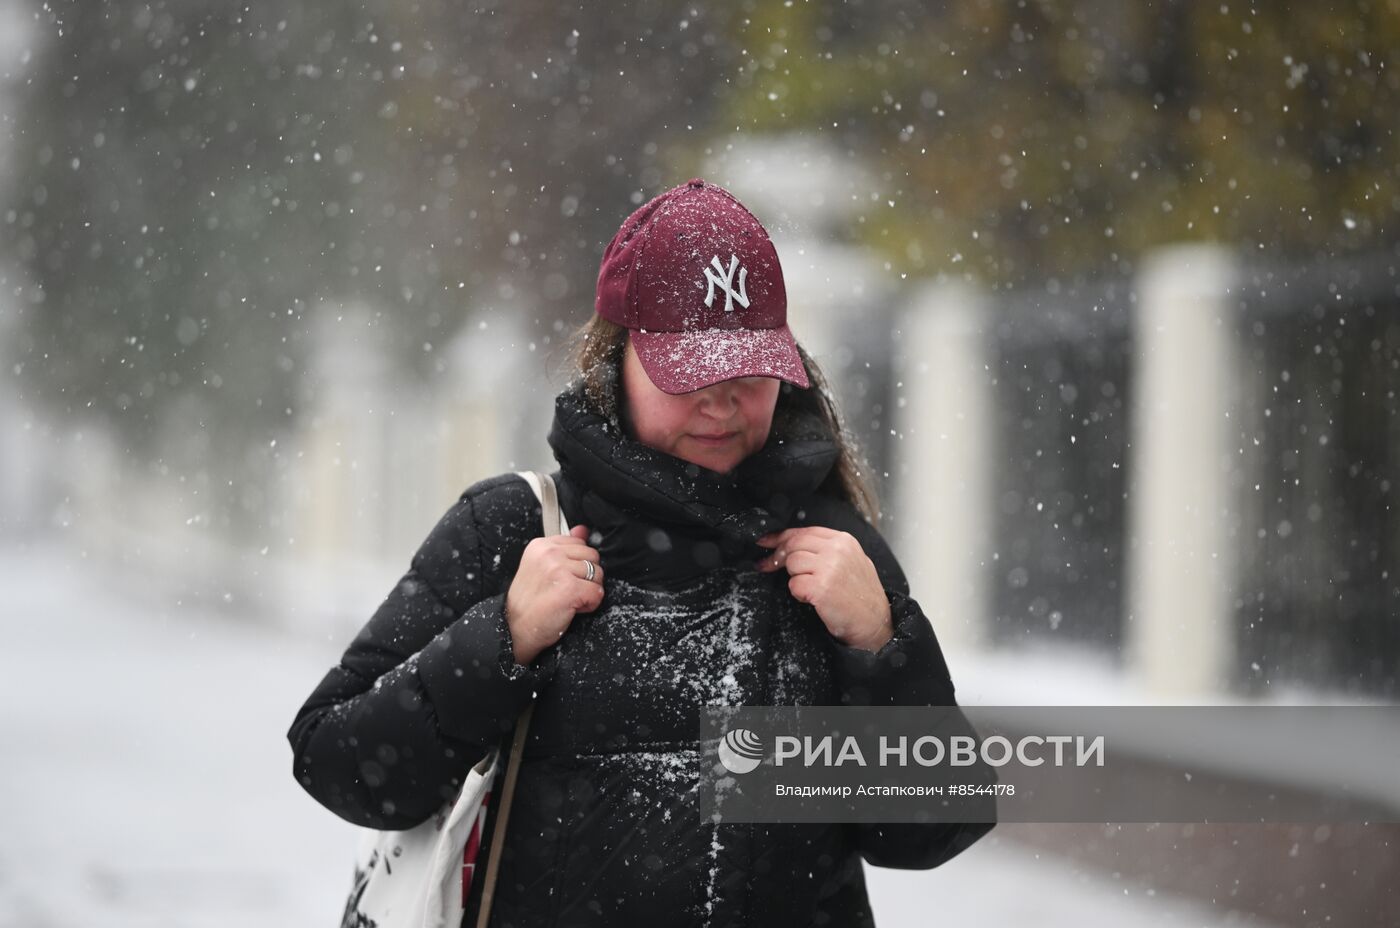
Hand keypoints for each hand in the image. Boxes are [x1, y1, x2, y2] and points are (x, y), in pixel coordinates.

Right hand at [505, 524, 603, 664]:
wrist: (514, 629)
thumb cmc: (528, 602)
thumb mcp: (541, 567)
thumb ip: (564, 547)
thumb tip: (583, 529)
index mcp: (541, 545)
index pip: (579, 542)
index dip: (576, 564)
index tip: (562, 578)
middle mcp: (549, 553)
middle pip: (592, 556)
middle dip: (586, 576)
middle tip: (565, 590)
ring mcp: (559, 569)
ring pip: (597, 574)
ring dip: (588, 591)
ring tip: (567, 599)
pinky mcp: (569, 588)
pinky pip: (597, 593)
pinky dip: (590, 605)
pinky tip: (571, 609)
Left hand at [755, 526, 893, 651]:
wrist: (875, 623)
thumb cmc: (861, 595)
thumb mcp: (851, 561)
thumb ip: (826, 549)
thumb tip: (790, 544)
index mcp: (844, 540)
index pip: (804, 531)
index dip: (781, 537)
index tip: (766, 542)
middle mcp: (837, 550)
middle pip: (793, 543)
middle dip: (778, 556)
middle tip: (768, 566)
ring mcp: (830, 567)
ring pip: (791, 562)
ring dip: (795, 577)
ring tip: (810, 588)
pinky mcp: (822, 587)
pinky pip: (794, 584)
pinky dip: (798, 593)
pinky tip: (812, 599)